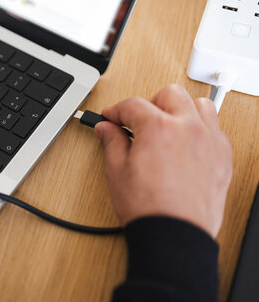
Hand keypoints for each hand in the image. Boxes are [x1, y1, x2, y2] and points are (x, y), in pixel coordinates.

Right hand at [95, 84, 232, 237]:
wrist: (173, 235)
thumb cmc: (148, 208)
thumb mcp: (117, 171)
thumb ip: (111, 142)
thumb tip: (106, 129)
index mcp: (159, 128)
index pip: (133, 105)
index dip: (116, 111)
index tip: (110, 118)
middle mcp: (188, 128)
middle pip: (169, 94)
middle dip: (149, 103)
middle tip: (137, 121)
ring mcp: (209, 142)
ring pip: (200, 104)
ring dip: (181, 109)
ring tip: (166, 125)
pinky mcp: (222, 158)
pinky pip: (215, 129)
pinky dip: (200, 128)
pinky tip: (186, 142)